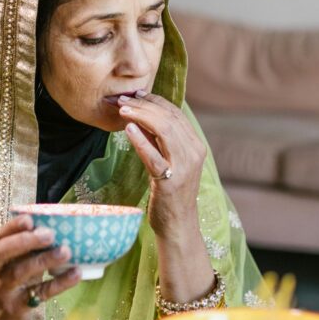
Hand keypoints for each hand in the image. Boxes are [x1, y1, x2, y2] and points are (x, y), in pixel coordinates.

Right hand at [0, 214, 79, 319]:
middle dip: (26, 240)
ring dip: (44, 260)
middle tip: (49, 233)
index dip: (14, 226)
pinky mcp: (17, 308)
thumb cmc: (13, 287)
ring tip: (65, 251)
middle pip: (4, 252)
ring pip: (20, 272)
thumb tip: (60, 228)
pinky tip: (75, 274)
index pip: (0, 237)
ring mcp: (5, 290)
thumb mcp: (13, 266)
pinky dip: (59, 284)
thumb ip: (27, 250)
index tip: (30, 218)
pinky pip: (39, 293)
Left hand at [119, 91, 205, 236]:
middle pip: (169, 118)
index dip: (155, 100)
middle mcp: (193, 153)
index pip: (176, 114)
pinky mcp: (169, 182)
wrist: (178, 225)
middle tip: (123, 99)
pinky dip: (140, 140)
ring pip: (163, 131)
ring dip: (140, 116)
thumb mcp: (170, 161)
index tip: (136, 94)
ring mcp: (183, 167)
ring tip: (122, 109)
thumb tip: (141, 116)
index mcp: (196, 145)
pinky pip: (153, 156)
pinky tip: (128, 129)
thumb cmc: (171, 194)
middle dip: (144, 104)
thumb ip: (160, 141)